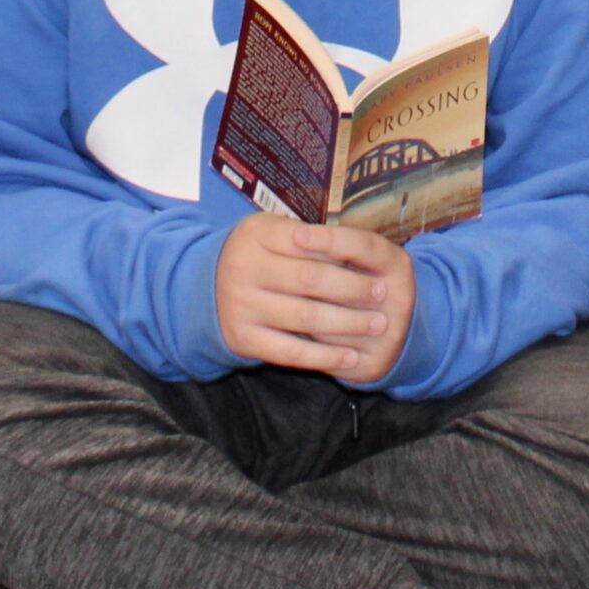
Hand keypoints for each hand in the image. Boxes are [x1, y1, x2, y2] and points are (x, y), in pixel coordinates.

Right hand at [214, 214, 415, 380]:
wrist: (206, 289)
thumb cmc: (257, 255)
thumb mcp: (271, 231)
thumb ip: (305, 237)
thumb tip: (354, 250)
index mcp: (255, 234)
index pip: (307, 241)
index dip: (342, 253)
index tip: (373, 265)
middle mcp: (242, 267)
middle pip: (311, 280)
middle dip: (353, 289)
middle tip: (382, 294)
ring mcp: (240, 305)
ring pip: (305, 318)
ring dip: (347, 323)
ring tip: (377, 324)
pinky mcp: (242, 338)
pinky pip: (290, 352)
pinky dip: (324, 357)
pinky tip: (350, 356)